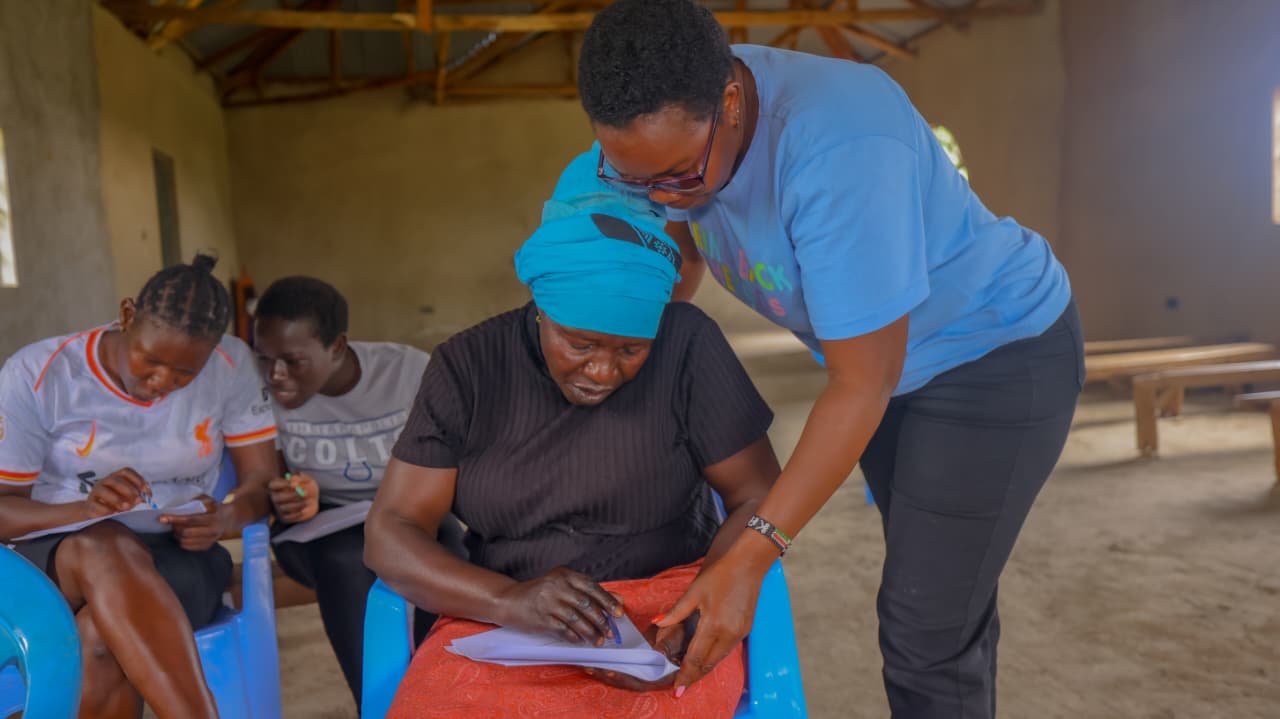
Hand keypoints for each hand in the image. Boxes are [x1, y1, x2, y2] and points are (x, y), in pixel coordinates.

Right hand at [84, 467, 149, 517]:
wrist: (94, 511)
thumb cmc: (116, 502)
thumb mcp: (128, 499)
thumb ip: (135, 497)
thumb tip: (142, 499)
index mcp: (116, 477)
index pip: (126, 472)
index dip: (138, 479)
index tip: (146, 490)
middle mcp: (104, 482)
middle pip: (116, 480)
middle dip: (128, 490)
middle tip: (137, 499)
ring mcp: (95, 492)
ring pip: (103, 490)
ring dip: (116, 499)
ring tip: (126, 507)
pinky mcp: (89, 504)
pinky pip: (95, 505)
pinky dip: (105, 509)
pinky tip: (112, 513)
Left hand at [160, 495, 224, 550]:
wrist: (229, 518)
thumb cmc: (215, 507)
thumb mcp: (208, 499)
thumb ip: (196, 501)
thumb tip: (177, 505)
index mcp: (213, 517)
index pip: (190, 520)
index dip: (175, 519)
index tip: (162, 518)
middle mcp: (213, 530)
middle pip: (186, 532)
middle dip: (175, 528)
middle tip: (171, 523)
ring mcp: (210, 540)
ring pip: (186, 541)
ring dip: (177, 535)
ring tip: (176, 529)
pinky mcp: (207, 546)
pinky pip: (189, 547)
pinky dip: (182, 542)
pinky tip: (182, 535)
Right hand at [269, 473, 319, 523]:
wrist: (311, 500)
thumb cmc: (307, 487)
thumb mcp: (306, 480)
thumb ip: (300, 478)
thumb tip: (292, 479)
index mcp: (277, 486)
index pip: (273, 485)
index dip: (282, 484)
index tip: (294, 484)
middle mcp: (275, 497)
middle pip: (277, 498)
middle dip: (291, 495)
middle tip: (305, 493)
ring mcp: (278, 508)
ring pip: (283, 508)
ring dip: (296, 504)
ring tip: (307, 501)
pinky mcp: (284, 517)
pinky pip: (288, 517)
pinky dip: (297, 514)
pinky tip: (304, 509)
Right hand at [495, 566, 624, 645]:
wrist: (509, 600)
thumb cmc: (541, 593)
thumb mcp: (564, 586)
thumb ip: (590, 592)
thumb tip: (618, 600)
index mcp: (565, 575)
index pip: (592, 587)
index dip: (608, 601)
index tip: (619, 614)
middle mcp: (557, 586)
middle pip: (585, 604)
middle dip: (601, 621)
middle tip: (610, 632)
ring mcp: (547, 602)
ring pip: (576, 619)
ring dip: (590, 632)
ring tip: (598, 641)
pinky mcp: (540, 618)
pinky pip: (562, 629)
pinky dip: (574, 636)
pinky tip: (580, 640)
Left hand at [583, 615, 691, 691]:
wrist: (685, 626)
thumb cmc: (684, 630)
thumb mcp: (678, 633)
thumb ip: (670, 644)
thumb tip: (660, 653)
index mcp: (667, 674)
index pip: (645, 682)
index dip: (627, 679)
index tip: (611, 672)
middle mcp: (656, 678)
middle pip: (630, 682)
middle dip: (609, 676)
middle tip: (592, 668)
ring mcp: (647, 673)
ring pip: (624, 678)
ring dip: (605, 673)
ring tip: (588, 665)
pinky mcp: (640, 667)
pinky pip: (623, 670)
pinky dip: (608, 667)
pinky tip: (594, 662)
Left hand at [656, 547, 768, 693]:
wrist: (748, 564)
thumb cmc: (720, 575)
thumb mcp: (694, 592)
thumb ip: (676, 612)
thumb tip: (658, 623)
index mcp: (714, 626)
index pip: (696, 658)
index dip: (685, 675)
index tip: (677, 689)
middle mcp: (729, 635)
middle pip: (709, 664)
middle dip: (694, 676)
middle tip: (681, 684)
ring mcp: (740, 633)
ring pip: (719, 659)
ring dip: (705, 668)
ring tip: (690, 674)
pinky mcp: (746, 629)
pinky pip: (727, 650)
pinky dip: (715, 657)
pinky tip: (706, 656)